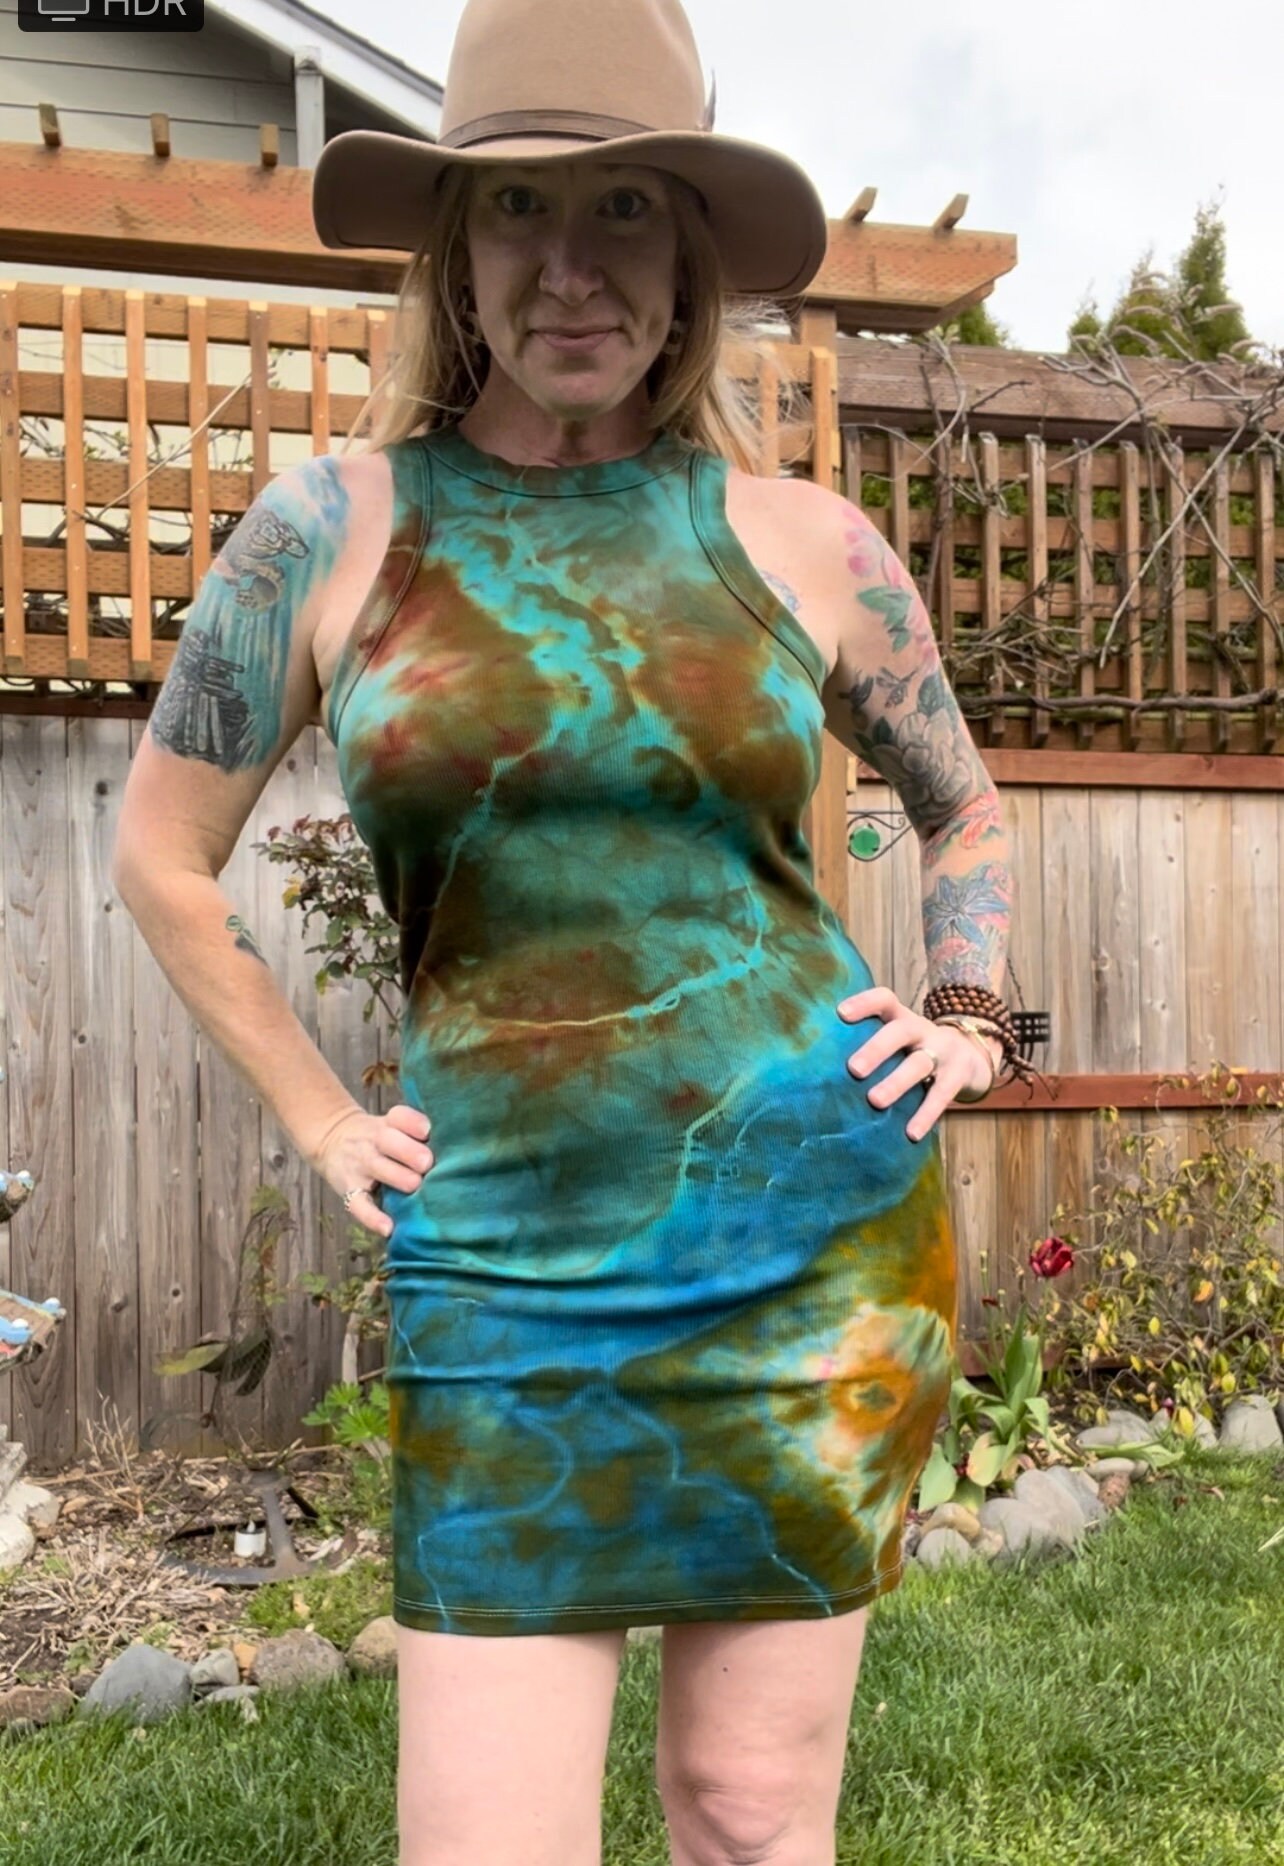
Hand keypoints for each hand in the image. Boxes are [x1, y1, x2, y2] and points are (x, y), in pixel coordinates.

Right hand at [306, 1103, 433, 1238]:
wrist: (333, 1139)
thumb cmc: (379, 1137)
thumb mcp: (391, 1125)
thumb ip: (417, 1135)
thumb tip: (453, 1148)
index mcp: (387, 1124)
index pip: (398, 1116)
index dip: (413, 1123)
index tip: (427, 1131)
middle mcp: (372, 1142)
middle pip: (388, 1140)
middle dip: (409, 1152)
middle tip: (427, 1163)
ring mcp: (360, 1166)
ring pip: (377, 1168)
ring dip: (397, 1177)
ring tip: (415, 1186)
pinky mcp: (349, 1191)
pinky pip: (358, 1205)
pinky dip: (372, 1218)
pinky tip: (388, 1228)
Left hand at [837, 985, 996, 1141]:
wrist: (972, 1056)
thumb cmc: (915, 1050)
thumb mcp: (898, 1040)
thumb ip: (869, 1045)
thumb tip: (817, 1071)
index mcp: (902, 1018)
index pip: (884, 1000)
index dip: (864, 1003)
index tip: (840, 1014)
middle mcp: (922, 1030)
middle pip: (901, 1031)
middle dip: (877, 1049)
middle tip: (854, 1069)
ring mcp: (943, 1051)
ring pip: (919, 1064)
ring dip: (897, 1082)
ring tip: (875, 1101)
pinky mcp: (958, 1076)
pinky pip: (942, 1094)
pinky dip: (926, 1114)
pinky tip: (910, 1133)